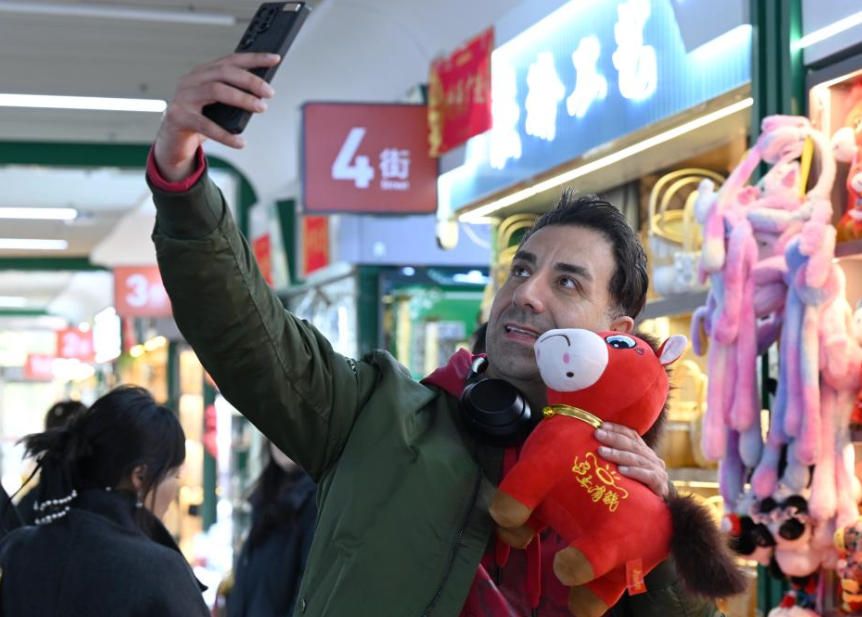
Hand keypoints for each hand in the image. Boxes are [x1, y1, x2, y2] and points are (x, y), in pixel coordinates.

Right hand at [153, 53, 279, 181]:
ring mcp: (183, 97)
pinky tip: (240, 142)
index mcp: (203, 73)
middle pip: (224, 72)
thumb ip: (234, 96)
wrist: (173, 142)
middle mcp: (192, 81)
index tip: (274, 59)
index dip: (254, 58)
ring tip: (261, 108)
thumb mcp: (218, 105)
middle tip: (269, 92)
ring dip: (242, 99)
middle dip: (250, 80)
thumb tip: (262, 94)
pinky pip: (206, 125)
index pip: (231, 60)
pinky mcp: (178, 117)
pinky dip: (226, 135)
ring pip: (216, 90)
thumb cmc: (199, 121)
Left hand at [595, 423, 668, 497]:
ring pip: (637, 459)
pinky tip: (621, 470)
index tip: (600, 426)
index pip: (631, 435)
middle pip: (632, 445)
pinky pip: (648, 476)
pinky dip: (634, 472)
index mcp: (644, 451)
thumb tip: (592, 447)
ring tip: (602, 452)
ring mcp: (658, 471)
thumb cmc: (636, 487)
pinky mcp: (660, 485)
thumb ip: (616, 458)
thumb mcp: (626, 469)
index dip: (616, 429)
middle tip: (597, 435)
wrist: (657, 509)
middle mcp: (652, 458)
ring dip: (618, 455)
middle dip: (613, 438)